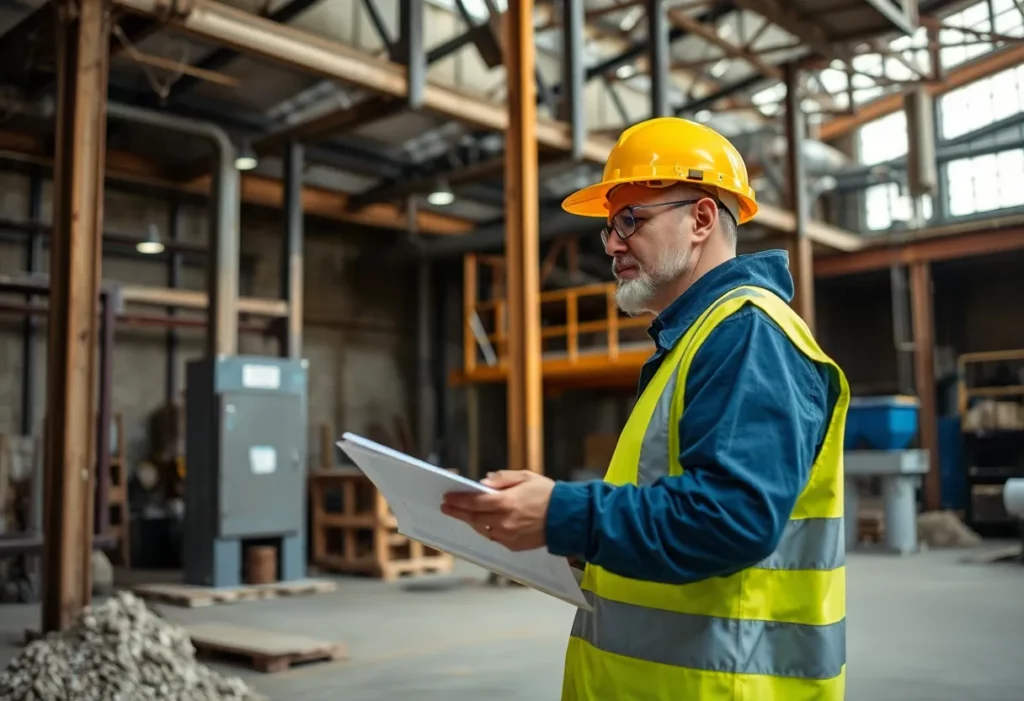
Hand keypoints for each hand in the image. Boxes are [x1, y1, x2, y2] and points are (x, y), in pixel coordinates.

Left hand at [441, 470, 555, 550]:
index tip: (448, 498)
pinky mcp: (515, 546)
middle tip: (447, 507)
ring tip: (465, 514)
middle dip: (458, 512)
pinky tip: (484, 523)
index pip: (474, 502)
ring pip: (483, 529)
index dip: (458, 500)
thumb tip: (483, 483)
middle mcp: (505, 521)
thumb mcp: (526, 477)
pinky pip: (495, 538)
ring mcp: (509, 536)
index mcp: (507, 502)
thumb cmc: (549, 494)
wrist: (568, 517)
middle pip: (474, 518)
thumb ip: (502, 479)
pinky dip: (487, 530)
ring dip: (471, 522)